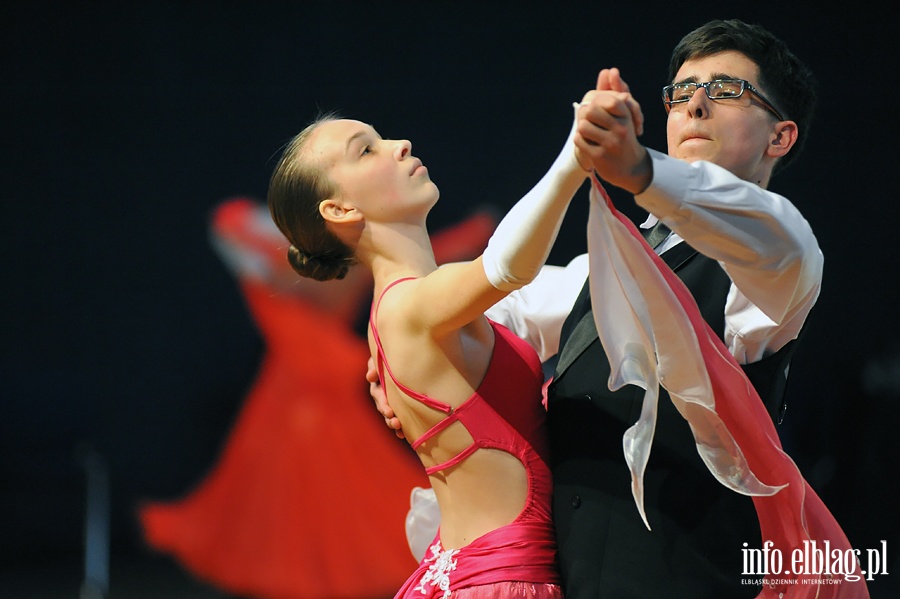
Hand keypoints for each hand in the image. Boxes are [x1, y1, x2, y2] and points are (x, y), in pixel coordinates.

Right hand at [366, 356, 404, 438]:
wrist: (405, 358)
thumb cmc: (389, 356)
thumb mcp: (379, 358)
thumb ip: (374, 366)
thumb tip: (370, 377)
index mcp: (377, 384)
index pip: (377, 394)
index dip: (383, 403)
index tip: (389, 411)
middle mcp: (382, 395)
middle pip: (383, 408)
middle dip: (388, 416)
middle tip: (395, 422)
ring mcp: (391, 402)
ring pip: (389, 416)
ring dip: (393, 424)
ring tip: (399, 429)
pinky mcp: (400, 407)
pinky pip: (399, 419)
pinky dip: (400, 428)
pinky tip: (403, 435)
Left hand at [575, 68, 651, 194]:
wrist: (632, 167)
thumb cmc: (624, 135)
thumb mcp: (624, 113)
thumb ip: (615, 90)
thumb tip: (609, 70)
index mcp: (626, 115)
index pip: (606, 99)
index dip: (596, 102)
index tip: (598, 110)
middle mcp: (621, 128)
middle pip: (590, 110)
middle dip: (586, 114)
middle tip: (590, 121)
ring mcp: (610, 143)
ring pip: (583, 125)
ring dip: (582, 129)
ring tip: (589, 134)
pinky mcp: (599, 157)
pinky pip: (579, 140)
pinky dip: (580, 141)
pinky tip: (588, 144)